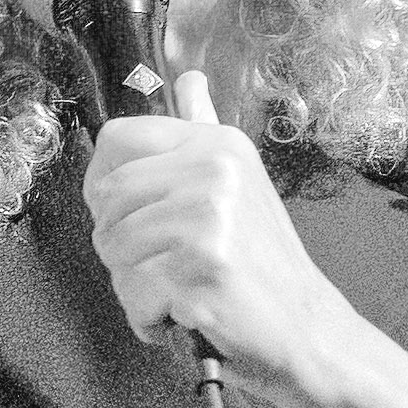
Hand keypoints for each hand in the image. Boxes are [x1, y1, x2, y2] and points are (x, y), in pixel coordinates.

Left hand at [82, 71, 355, 407]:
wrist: (305, 328)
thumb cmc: (262, 266)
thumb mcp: (240, 183)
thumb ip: (205, 132)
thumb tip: (189, 80)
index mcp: (216, 145)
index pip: (117, 140)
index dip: (102, 184)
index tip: (123, 216)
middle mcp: (213, 172)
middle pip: (106, 200)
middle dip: (118, 246)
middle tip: (161, 268)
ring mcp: (208, 219)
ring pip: (113, 249)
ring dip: (134, 287)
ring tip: (177, 294)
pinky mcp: (201, 270)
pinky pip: (132, 293)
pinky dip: (148, 319)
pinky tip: (184, 317)